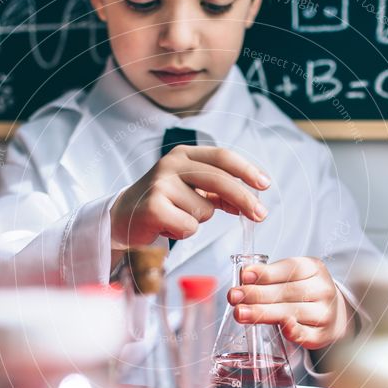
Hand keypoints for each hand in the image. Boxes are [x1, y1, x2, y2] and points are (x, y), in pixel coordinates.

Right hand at [110, 145, 269, 248]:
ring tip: (177, 217)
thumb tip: (251, 201)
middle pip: (219, 180)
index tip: (265, 185)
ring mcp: (160, 184)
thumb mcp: (191, 190)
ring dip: (197, 220)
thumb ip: (219, 191)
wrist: (122, 217)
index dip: (247, 170)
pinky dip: (183, 232)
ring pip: (204, 210)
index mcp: (183, 155)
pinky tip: (167, 226)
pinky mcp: (153, 207)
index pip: (222, 157)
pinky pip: (189, 226)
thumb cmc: (162, 203)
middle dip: (244, 199)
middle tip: (261, 215)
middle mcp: (171, 164)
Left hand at [227, 257, 354, 349]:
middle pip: (287, 292)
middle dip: (256, 294)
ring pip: (292, 312)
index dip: (265, 273)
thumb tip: (244, 276)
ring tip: (240, 313)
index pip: (289, 269)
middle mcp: (322, 289)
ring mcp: (324, 313)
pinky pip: (306, 334)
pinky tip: (282, 328)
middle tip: (234, 296)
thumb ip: (270, 275)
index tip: (244, 276)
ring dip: (263, 313)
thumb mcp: (292, 275)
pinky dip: (294, 331)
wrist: (333, 313)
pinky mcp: (321, 335)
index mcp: (313, 268)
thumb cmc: (303, 291)